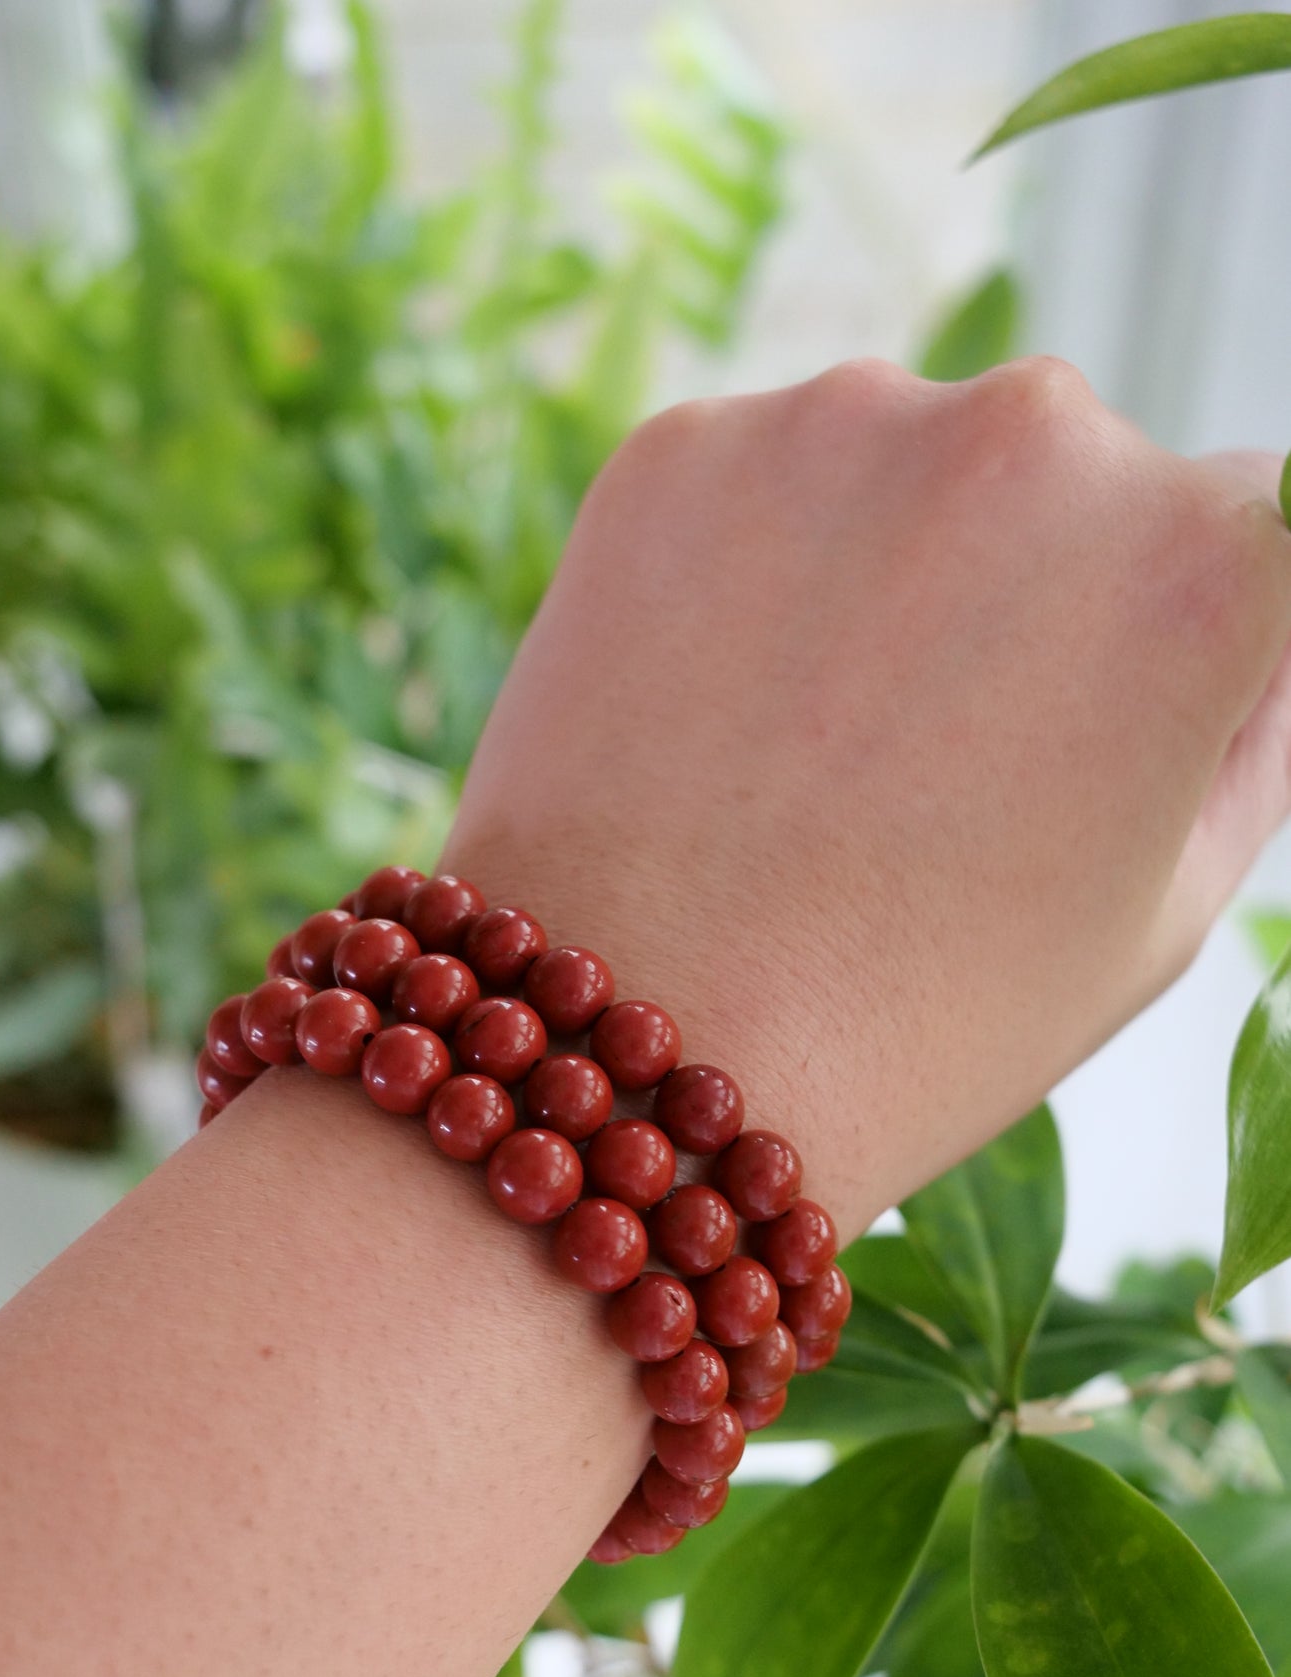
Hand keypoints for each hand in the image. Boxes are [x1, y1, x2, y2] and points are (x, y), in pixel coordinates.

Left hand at [447, 357, 1290, 1234]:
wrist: (639, 1057)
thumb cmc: (922, 1020)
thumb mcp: (1167, 906)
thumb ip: (1251, 728)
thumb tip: (1248, 628)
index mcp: (1197, 559)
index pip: (1248, 528)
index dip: (1170, 642)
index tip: (1090, 726)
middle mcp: (1034, 438)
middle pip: (1071, 480)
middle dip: (1028, 589)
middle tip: (934, 758)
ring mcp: (839, 426)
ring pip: (903, 467)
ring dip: (882, 566)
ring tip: (810, 752)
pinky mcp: (677, 451)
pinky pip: (755, 487)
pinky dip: (749, 572)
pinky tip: (717, 713)